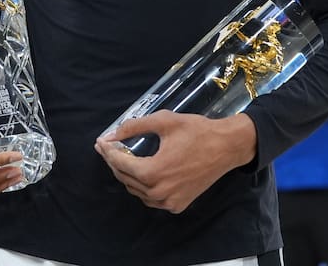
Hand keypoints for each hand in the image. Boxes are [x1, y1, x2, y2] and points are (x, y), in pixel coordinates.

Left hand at [95, 111, 255, 213]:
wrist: (227, 147)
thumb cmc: (197, 131)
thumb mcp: (164, 121)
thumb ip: (134, 127)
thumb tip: (112, 134)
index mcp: (153, 172)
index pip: (120, 164)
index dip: (108, 152)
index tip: (101, 142)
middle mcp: (159, 192)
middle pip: (126, 179)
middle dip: (115, 162)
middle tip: (109, 147)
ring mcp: (169, 202)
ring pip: (137, 191)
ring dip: (127, 175)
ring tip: (123, 158)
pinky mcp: (178, 205)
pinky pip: (151, 198)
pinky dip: (143, 187)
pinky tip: (142, 172)